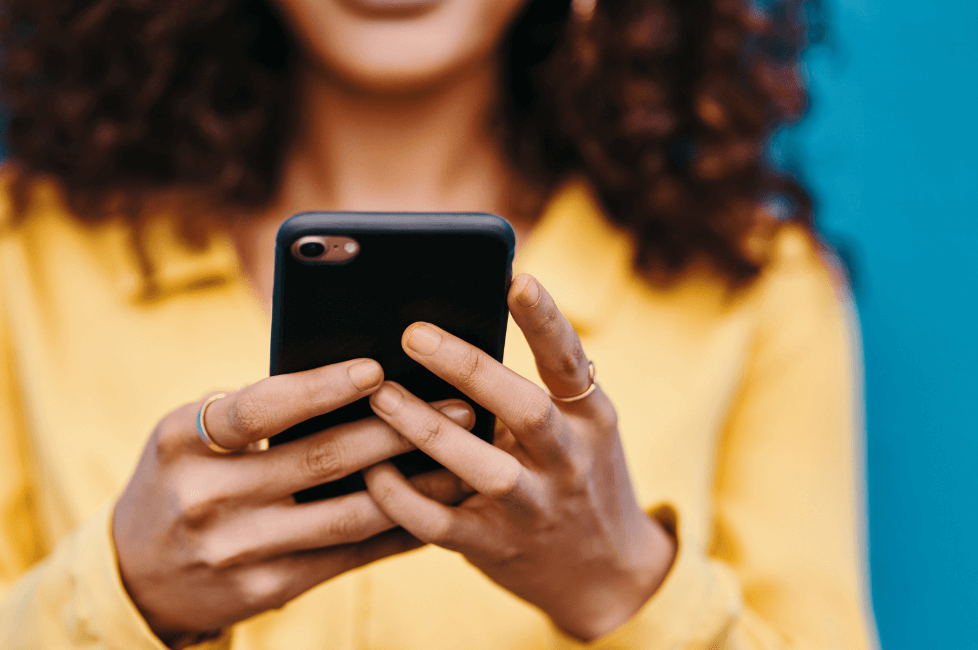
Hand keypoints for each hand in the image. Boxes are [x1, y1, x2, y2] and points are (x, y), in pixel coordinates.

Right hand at [113, 359, 474, 647]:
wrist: (136, 575)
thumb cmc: (178, 480)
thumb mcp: (186, 437)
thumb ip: (247, 411)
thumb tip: (351, 379)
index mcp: (182, 442)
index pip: (258, 408)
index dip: (320, 388)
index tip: (376, 367)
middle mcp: (206, 497)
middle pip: (318, 459)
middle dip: (396, 430)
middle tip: (457, 404)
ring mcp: (237, 550)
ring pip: (345, 514)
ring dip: (413, 485)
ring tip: (462, 457)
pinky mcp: (265, 589)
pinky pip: (346, 556)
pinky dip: (394, 531)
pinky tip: (433, 507)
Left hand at [362, 274, 677, 640]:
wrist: (606, 574)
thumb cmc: (573, 475)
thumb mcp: (577, 428)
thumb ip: (532, 387)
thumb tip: (457, 325)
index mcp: (588, 418)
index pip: (569, 362)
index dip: (545, 321)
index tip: (517, 278)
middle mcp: (568, 461)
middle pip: (524, 409)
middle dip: (468, 369)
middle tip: (412, 333)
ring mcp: (534, 508)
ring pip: (481, 468)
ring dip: (426, 429)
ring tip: (380, 394)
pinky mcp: (496, 548)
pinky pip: (441, 525)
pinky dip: (403, 499)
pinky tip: (371, 471)